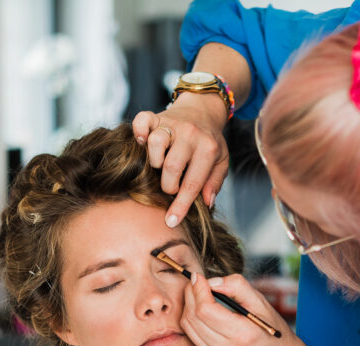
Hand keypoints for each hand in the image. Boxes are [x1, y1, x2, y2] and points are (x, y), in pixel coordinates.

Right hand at [132, 97, 229, 227]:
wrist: (203, 110)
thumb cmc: (210, 142)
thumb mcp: (221, 162)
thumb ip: (214, 183)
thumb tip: (206, 203)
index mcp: (208, 149)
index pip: (193, 183)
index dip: (180, 205)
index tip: (170, 221)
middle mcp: (190, 134)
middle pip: (171, 166)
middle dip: (168, 185)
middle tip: (171, 186)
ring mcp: (172, 124)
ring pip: (156, 143)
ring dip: (154, 161)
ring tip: (159, 165)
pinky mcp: (157, 116)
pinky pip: (142, 120)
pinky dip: (139, 132)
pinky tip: (142, 142)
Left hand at [181, 272, 300, 345]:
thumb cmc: (271, 329)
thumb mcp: (261, 302)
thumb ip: (237, 287)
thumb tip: (212, 282)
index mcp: (243, 334)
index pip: (206, 310)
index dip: (198, 290)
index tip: (200, 277)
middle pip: (193, 317)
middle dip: (191, 294)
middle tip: (197, 281)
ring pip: (188, 325)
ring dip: (188, 305)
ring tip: (198, 293)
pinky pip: (191, 334)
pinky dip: (191, 318)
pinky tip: (200, 309)